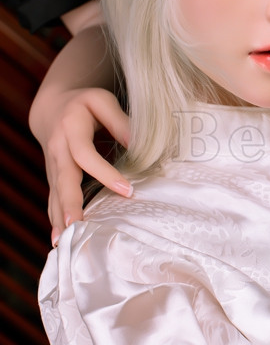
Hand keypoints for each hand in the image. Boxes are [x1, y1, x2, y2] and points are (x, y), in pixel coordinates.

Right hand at [29, 87, 130, 244]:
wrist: (52, 109)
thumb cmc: (85, 105)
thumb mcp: (103, 102)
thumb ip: (120, 121)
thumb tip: (141, 145)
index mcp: (71, 129)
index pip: (85, 155)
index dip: (105, 173)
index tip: (127, 191)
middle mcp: (57, 150)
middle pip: (62, 179)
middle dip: (68, 203)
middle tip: (74, 226)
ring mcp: (52, 167)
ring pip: (53, 195)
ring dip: (57, 219)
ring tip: (63, 242)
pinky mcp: (53, 179)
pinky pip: (52, 201)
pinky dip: (55, 220)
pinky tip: (59, 240)